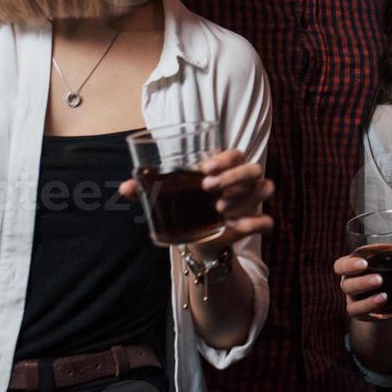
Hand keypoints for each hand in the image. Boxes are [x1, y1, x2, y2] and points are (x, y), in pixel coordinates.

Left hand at [118, 148, 273, 261]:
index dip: (225, 158)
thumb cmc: (184, 206)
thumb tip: (123, 188)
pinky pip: (267, 221)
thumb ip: (146, 190)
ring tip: (220, 208)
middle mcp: (242, 181)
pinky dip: (257, 223)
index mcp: (224, 168)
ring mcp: (251, 201)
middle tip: (208, 188)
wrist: (197, 238)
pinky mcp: (253, 223)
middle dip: (233, 176)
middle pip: (253, 168)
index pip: (235, 153)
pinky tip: (239, 227)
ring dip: (246, 196)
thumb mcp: (167, 197)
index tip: (205, 168)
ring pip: (266, 188)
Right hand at [333, 253, 391, 319]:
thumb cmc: (387, 274)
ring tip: (384, 296)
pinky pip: (363, 315)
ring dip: (368, 300)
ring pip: (353, 303)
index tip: (364, 262)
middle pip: (346, 284)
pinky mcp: (361, 315)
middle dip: (361, 281)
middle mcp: (349, 285)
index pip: (341, 265)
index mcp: (353, 268)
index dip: (349, 264)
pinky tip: (388, 308)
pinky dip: (374, 310)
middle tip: (379, 279)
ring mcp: (353, 301)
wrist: (381, 299)